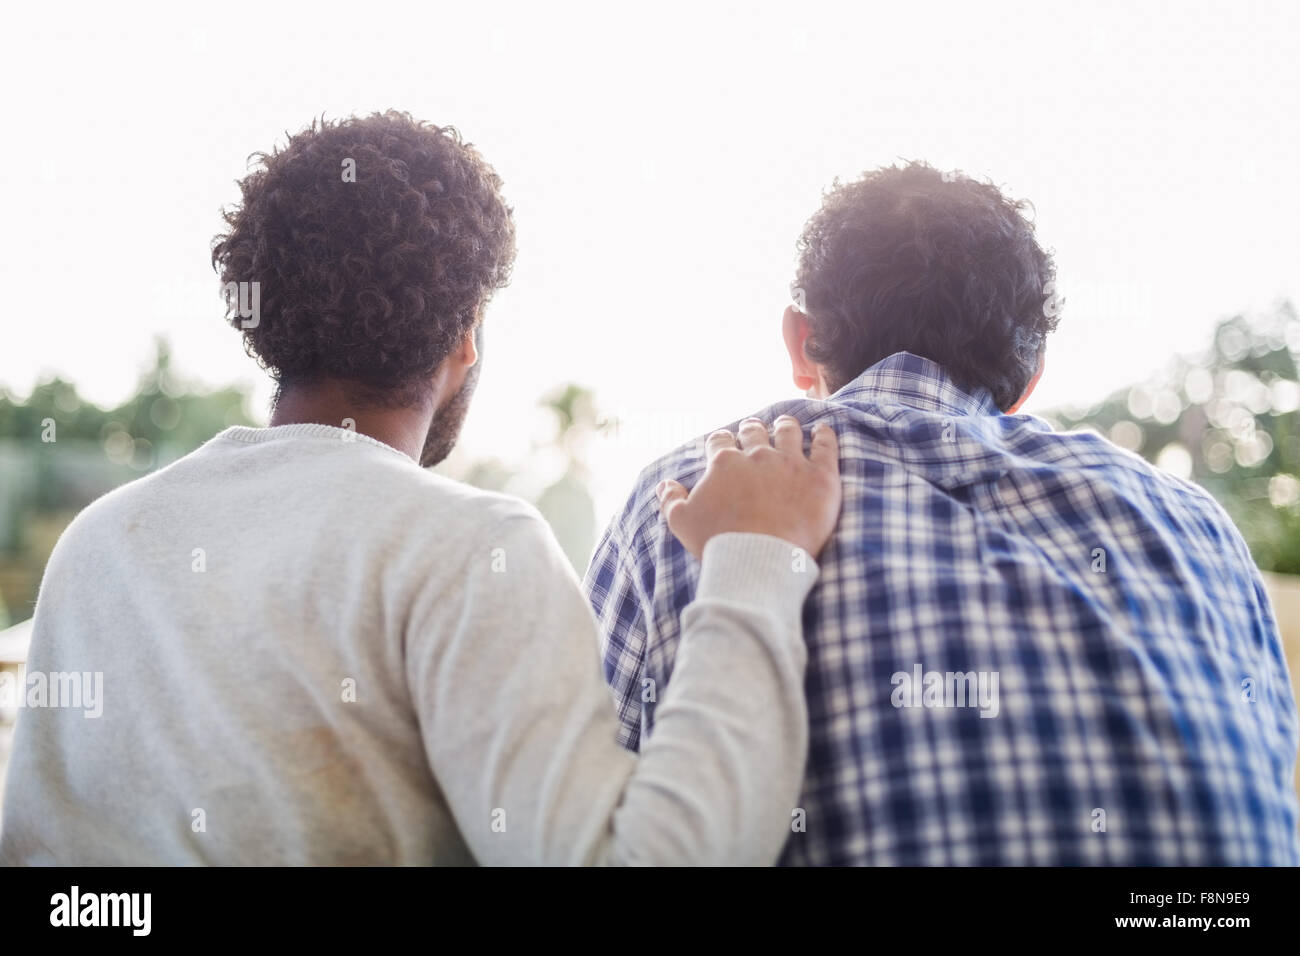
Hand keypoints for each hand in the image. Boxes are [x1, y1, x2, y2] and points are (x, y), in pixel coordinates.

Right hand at [657, 416, 841, 559]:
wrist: (760, 561)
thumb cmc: (718, 544)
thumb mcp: (682, 523)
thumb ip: (671, 499)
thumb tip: (664, 484)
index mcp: (724, 463)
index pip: (720, 440)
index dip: (721, 440)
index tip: (724, 442)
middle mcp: (758, 455)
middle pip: (755, 432)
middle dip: (753, 428)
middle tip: (755, 428)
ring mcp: (791, 463)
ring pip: (789, 432)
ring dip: (786, 426)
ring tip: (787, 424)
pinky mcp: (821, 477)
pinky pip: (826, 446)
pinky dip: (825, 436)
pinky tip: (823, 432)